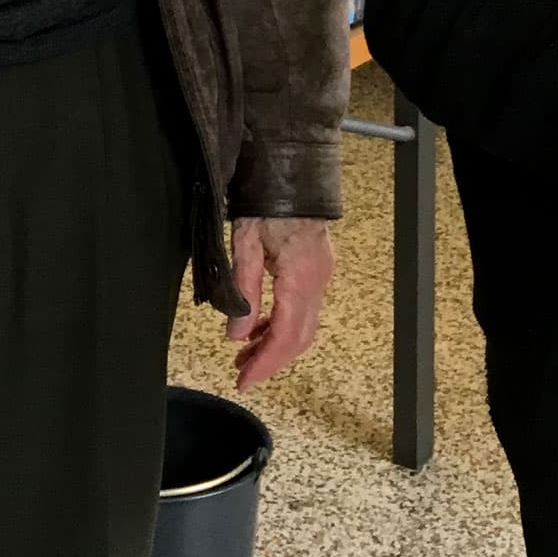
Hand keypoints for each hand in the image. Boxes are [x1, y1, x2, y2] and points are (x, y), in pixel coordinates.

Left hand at [225, 216, 332, 389]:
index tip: (243, 382)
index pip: (286, 336)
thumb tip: (235, 336)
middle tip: (241, 373)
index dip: (266, 363)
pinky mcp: (318, 269)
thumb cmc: (265, 204)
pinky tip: (260, 328)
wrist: (292, 174)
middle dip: (271, 360)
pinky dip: (282, 323)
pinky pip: (303, 308)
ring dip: (275, 343)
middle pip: (299, 337)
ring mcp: (322, 276)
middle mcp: (318, 282)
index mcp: (300, 279)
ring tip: (244, 355)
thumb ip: (242, 292)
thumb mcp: (245, 244)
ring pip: (303, 325)